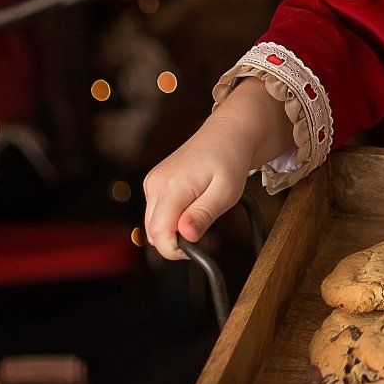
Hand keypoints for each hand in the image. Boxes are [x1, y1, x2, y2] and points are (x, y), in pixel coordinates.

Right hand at [142, 76, 294, 259]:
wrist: (228, 133)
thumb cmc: (230, 160)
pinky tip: (193, 204)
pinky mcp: (154, 182)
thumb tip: (185, 236)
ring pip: (153, 224)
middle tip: (204, 231)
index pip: (158, 233)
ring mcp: (152, 182)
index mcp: (172, 186)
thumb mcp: (226, 192)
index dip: (175, 249)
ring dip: (174, 229)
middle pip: (153, 232)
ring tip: (201, 213)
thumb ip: (204, 214)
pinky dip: (172, 217)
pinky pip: (157, 212)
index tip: (196, 248)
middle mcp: (155, 184)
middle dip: (175, 240)